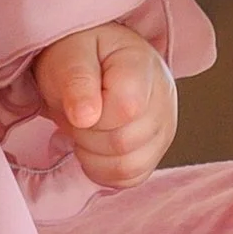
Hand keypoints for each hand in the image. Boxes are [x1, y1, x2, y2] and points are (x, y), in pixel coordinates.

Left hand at [34, 23, 177, 189]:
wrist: (89, 63)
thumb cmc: (78, 56)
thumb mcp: (68, 56)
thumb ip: (76, 80)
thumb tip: (86, 116)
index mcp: (142, 64)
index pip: (125, 109)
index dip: (91, 115)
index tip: (77, 100)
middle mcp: (164, 97)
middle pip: (124, 142)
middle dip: (87, 134)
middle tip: (78, 114)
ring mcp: (164, 127)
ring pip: (128, 166)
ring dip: (93, 154)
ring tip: (88, 128)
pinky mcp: (156, 152)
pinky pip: (130, 178)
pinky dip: (103, 170)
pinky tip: (95, 146)